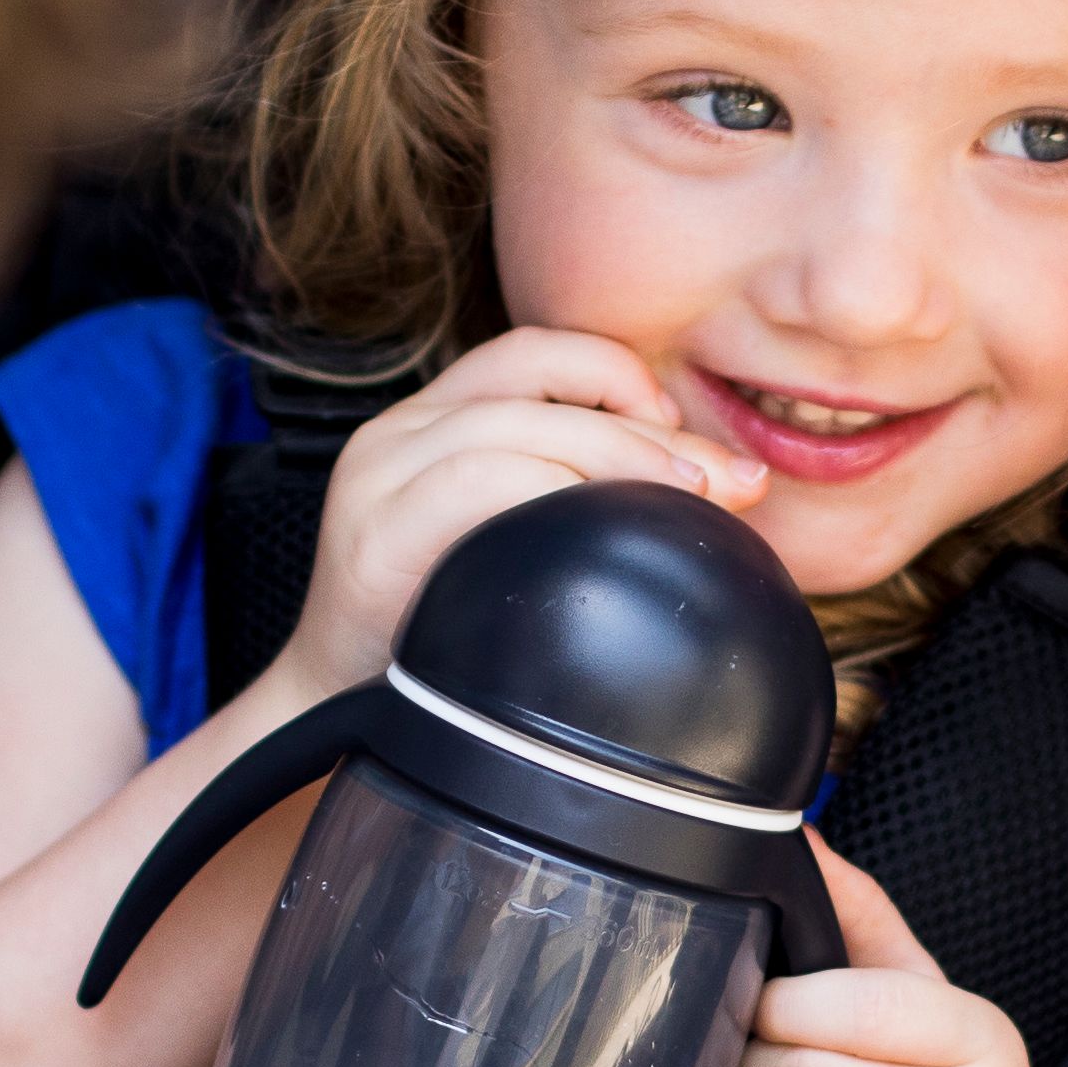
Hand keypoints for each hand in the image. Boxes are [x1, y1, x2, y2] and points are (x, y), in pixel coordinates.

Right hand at [279, 328, 761, 692]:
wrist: (338, 713)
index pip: (537, 353)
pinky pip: (473, 481)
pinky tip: (597, 532)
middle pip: (538, 376)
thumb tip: (729, 485)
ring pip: (515, 422)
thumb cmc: (441, 633)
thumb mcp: (517, 542)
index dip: (619, 372)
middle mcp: (400, 431)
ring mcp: (380, 475)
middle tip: (725, 482)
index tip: (683, 431)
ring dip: (616, 455)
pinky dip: (549, 492)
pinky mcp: (372, 531)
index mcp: (437, 421)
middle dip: (647, 426)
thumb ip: (585, 497)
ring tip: (684, 503)